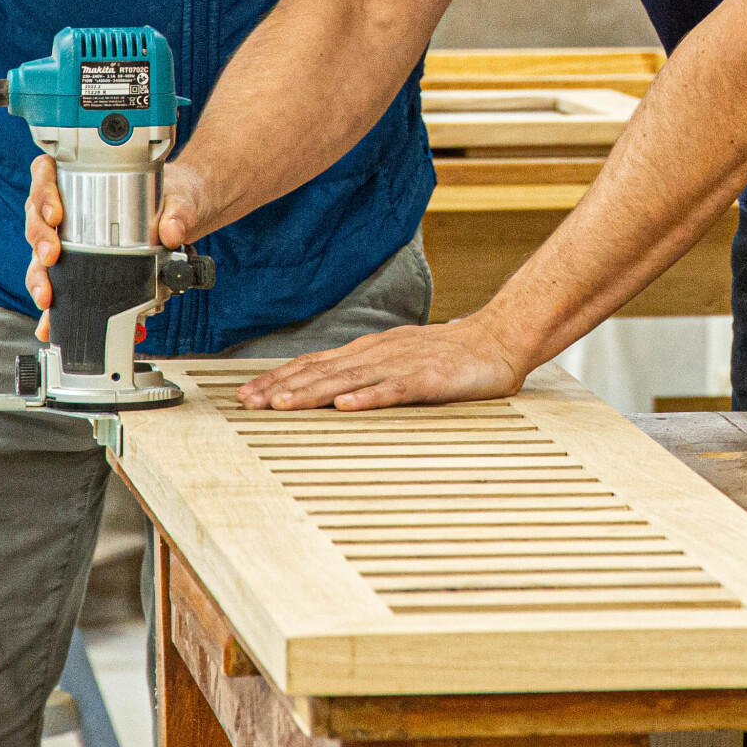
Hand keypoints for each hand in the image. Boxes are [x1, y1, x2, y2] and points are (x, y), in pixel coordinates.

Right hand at [25, 154, 213, 339]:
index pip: (45, 173)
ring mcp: (69, 236)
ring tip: (47, 295)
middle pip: (37, 218)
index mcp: (83, 177)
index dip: (42, 192)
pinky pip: (55, 281)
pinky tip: (49, 320)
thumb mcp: (180, 197)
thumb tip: (171, 233)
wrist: (183, 215)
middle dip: (40, 239)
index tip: (55, 214)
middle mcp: (68, 207)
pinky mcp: (76, 264)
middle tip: (52, 255)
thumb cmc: (173, 196)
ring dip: (39, 275)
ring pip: (39, 253)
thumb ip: (179, 211)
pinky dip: (51, 302)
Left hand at [235, 316, 528, 410]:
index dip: (280, 378)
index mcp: (370, 352)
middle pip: (323, 371)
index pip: (316, 364)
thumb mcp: (399, 361)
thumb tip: (327, 393)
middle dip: (283, 387)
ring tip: (282, 405)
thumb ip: (366, 374)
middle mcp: (379, 354)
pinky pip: (395, 390)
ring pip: (350, 380)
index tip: (248, 395)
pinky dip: (369, 397)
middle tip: (249, 403)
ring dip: (313, 392)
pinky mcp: (430, 379)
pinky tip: (347, 407)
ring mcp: (403, 365)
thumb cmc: (449, 356)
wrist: (497, 339)